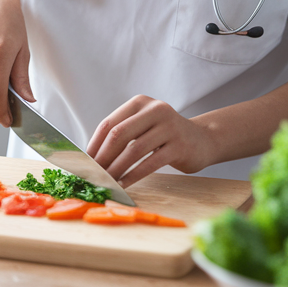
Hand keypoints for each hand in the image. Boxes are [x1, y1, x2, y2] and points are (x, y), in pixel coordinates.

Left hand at [86, 95, 217, 184]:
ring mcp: (169, 127)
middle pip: (119, 134)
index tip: (85, 161)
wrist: (202, 140)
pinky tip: (125, 183)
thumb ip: (122, 134)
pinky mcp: (179, 146)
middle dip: (103, 157)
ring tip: (107, 180)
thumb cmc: (165, 136)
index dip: (95, 144)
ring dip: (117, 168)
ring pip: (134, 150)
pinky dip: (134, 175)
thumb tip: (92, 156)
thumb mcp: (143, 126)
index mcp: (140, 103)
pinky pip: (150, 163)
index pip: (109, 123)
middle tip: (94, 173)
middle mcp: (155, 110)